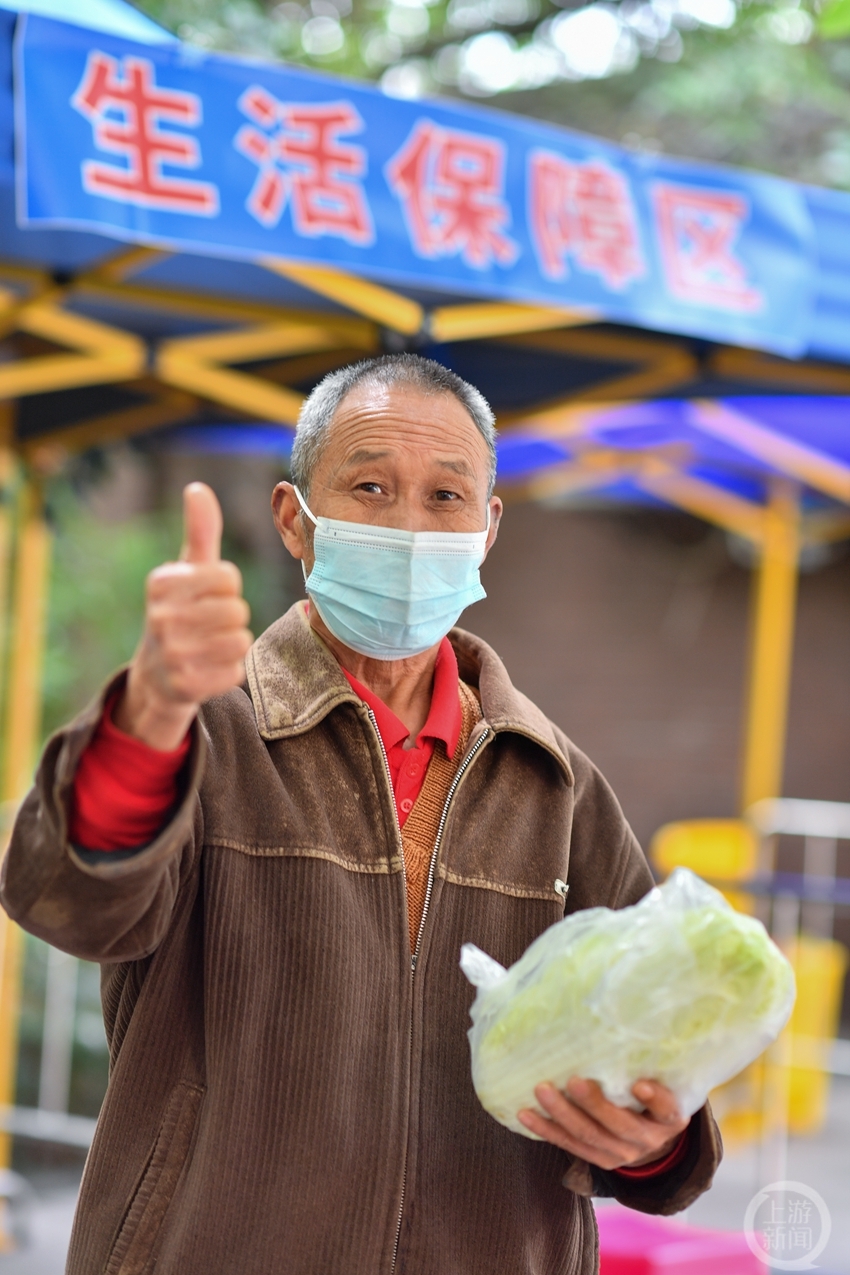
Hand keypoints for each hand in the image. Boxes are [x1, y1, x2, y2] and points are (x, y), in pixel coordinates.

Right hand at [114, 483, 252, 749]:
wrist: (156, 675)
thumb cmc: (181, 611)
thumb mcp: (187, 570)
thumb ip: (200, 530)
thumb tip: (197, 488)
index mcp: (161, 583)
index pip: (228, 576)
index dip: (226, 588)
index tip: (205, 597)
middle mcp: (160, 617)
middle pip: (237, 609)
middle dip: (231, 617)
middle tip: (208, 625)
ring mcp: (171, 653)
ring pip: (240, 640)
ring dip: (233, 644)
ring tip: (208, 646)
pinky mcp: (186, 686)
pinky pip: (236, 670)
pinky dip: (229, 671)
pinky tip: (207, 669)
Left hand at [517, 1077, 688, 1170]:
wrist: (651, 1136)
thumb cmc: (650, 1097)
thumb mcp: (662, 1082)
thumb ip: (644, 1063)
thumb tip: (617, 1021)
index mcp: (669, 1118)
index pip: (667, 1109)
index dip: (655, 1099)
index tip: (640, 1084)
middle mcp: (648, 1140)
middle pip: (619, 1124)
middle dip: (594, 1104)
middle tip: (573, 1081)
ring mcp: (622, 1153)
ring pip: (589, 1135)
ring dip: (563, 1114)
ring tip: (542, 1091)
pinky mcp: (599, 1160)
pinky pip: (570, 1145)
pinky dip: (547, 1129)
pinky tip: (526, 1114)